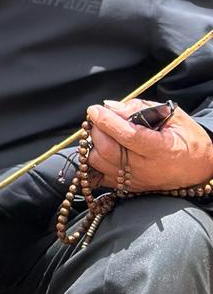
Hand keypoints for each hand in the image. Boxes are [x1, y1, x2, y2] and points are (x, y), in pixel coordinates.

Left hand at [86, 99, 212, 191]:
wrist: (200, 168)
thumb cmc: (188, 140)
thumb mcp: (174, 117)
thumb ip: (141, 108)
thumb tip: (111, 107)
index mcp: (161, 149)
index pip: (127, 135)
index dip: (108, 121)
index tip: (95, 110)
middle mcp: (145, 168)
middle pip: (107, 149)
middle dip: (97, 130)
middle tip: (99, 119)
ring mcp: (135, 180)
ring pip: (98, 163)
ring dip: (93, 145)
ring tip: (103, 134)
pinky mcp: (127, 186)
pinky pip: (98, 176)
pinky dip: (94, 162)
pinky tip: (100, 150)